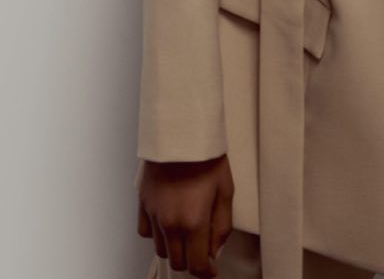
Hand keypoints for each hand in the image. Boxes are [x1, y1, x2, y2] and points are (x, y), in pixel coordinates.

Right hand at [136, 153, 233, 277]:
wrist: (181, 134)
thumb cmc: (206, 157)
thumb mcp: (225, 191)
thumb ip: (222, 226)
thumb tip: (215, 249)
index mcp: (193, 222)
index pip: (197, 264)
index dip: (207, 272)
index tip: (212, 270)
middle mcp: (170, 224)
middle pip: (177, 261)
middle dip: (191, 261)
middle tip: (202, 250)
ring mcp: (153, 215)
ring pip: (161, 249)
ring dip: (175, 248)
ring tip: (188, 233)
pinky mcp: (142, 205)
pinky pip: (146, 233)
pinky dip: (157, 234)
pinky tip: (169, 223)